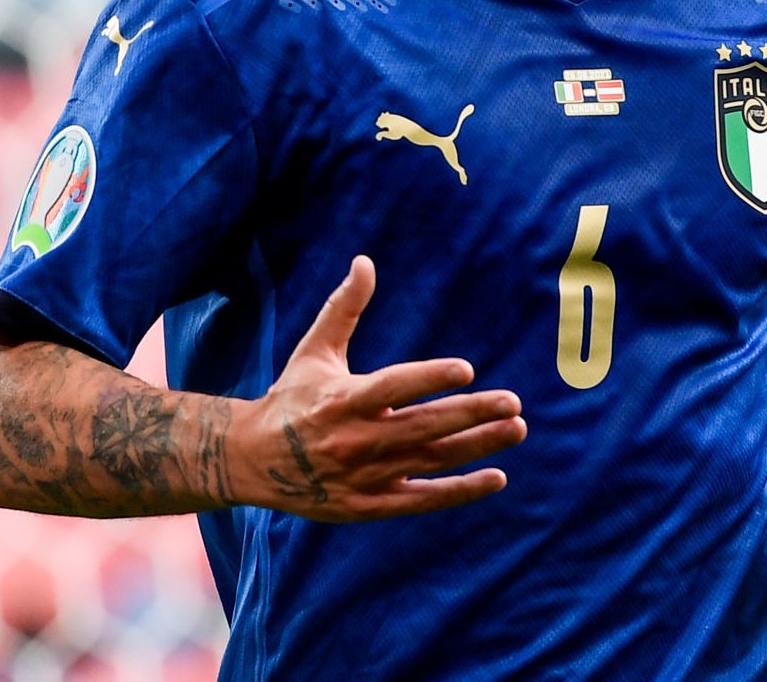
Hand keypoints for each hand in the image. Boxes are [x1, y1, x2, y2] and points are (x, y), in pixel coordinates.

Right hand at [232, 255, 525, 520]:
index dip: (429, 379)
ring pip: (430, 461)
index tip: (467, 369)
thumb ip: (344, 308)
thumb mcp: (314, 351)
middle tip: (514, 403)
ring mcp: (363, 476)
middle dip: (472, 414)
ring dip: (477, 446)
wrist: (251, 461)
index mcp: (342, 399)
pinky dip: (459, 491)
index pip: (393, 387)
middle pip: (422, 426)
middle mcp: (354, 439)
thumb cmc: (292, 397)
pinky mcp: (367, 505)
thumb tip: (365, 261)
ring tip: (516, 429)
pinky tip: (496, 478)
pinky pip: (422, 500)